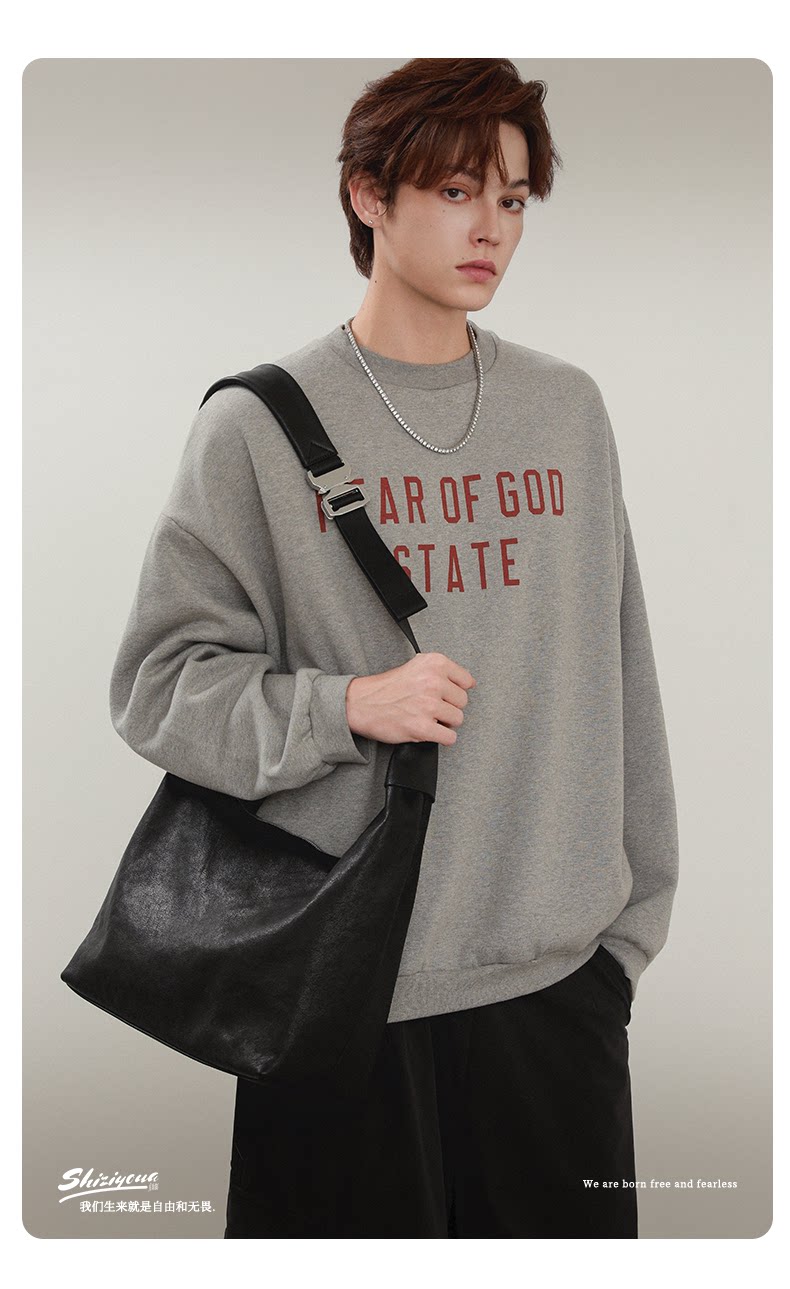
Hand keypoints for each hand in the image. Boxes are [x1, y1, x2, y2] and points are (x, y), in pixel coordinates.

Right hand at [346, 652, 476, 746]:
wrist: (360, 703)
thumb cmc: (387, 687)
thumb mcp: (416, 665)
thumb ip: (441, 672)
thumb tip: (468, 683)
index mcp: (434, 663)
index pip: (467, 681)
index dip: (455, 691)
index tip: (446, 694)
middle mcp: (433, 681)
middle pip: (463, 702)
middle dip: (449, 707)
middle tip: (432, 707)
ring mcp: (428, 705)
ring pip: (458, 720)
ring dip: (444, 723)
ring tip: (427, 717)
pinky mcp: (422, 727)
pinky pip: (449, 737)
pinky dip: (441, 738)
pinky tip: (429, 730)